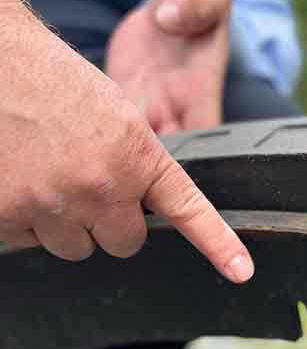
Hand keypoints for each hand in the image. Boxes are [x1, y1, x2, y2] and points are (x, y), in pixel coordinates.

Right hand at [0, 0, 252, 281]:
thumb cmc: (51, 77)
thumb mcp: (114, 114)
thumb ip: (135, 163)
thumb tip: (139, 205)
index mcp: (135, 155)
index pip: (186, 210)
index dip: (218, 244)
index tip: (241, 271)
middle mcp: (101, 186)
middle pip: (125, 242)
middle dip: (112, 223)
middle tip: (89, 185)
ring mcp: (53, 205)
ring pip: (76, 247)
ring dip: (67, 225)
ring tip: (47, 175)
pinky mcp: (9, 214)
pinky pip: (30, 241)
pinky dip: (25, 218)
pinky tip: (19, 177)